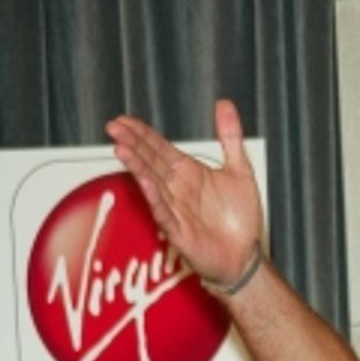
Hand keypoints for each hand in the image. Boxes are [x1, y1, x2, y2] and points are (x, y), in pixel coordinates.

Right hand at [106, 99, 262, 289]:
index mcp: (188, 172)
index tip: (124, 119)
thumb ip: (230, 137)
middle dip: (132, 144)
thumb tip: (225, 104)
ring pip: (152, 183)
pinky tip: (145, 182)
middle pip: (150, 161)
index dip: (142, 133)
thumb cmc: (240, 219)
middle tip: (113, 127)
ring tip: (120, 149)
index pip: (159, 148)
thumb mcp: (240, 171)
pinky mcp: (179, 231)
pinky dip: (155, 197)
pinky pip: (164, 212)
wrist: (245, 257)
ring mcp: (175, 209)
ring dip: (137, 167)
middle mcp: (177, 188)